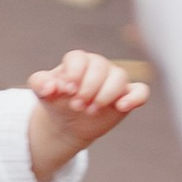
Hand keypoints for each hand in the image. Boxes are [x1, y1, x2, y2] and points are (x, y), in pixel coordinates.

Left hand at [27, 48, 149, 156]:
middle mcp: (99, 66)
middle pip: (100, 67)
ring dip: (105, 95)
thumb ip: (40, 84)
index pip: (78, 59)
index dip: (73, 74)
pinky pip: (141, 91)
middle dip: (88, 88)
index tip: (66, 91)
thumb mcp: (43, 93)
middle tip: (77, 106)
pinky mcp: (127, 96)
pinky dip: (135, 98)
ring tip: (91, 110)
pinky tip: (121, 107)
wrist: (68, 122)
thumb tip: (51, 88)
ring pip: (120, 78)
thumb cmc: (57, 101)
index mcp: (78, 61)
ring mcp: (115, 81)